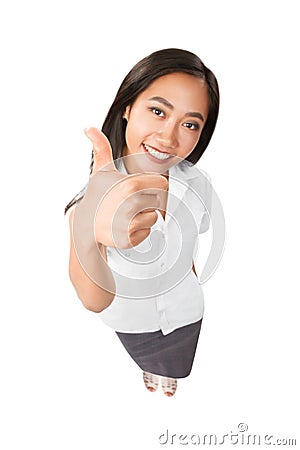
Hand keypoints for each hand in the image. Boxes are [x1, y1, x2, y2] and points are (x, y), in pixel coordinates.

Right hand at [80, 127, 167, 248]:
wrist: (85, 223)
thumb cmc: (97, 195)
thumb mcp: (101, 170)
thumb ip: (101, 147)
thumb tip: (89, 128)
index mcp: (131, 185)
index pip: (162, 183)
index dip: (152, 184)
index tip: (139, 187)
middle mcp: (132, 204)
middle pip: (158, 201)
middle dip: (146, 201)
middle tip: (128, 202)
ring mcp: (130, 224)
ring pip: (153, 218)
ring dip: (143, 216)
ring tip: (125, 214)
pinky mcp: (129, 239)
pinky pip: (147, 233)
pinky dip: (138, 231)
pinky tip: (124, 225)